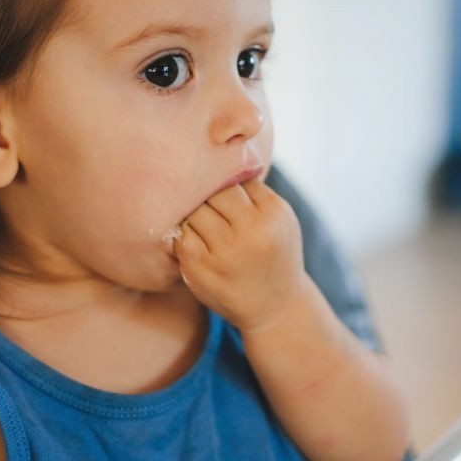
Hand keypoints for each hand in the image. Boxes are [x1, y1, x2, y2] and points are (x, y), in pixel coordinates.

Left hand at [174, 178, 305, 330]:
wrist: (276, 306)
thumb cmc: (274, 253)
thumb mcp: (280, 218)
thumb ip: (255, 190)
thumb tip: (219, 154)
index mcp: (272, 213)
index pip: (233, 179)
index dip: (222, 182)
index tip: (220, 190)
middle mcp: (250, 232)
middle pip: (211, 193)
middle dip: (206, 196)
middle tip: (205, 204)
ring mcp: (224, 254)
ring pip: (193, 212)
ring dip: (193, 215)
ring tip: (202, 224)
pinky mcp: (201, 271)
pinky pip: (180, 238)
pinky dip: (184, 235)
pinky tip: (195, 241)